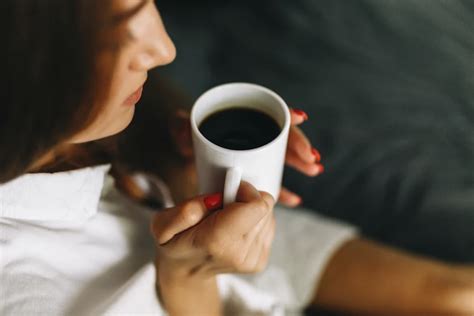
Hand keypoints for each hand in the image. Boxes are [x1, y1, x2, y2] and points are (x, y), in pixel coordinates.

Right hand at [150, 181, 275, 278]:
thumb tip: (214, 200)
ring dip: (250, 211)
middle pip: (265, 208)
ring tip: (227, 219)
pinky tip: (235, 228)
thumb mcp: (163, 225)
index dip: (246, 190)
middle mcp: (239, 253)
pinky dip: (254, 222)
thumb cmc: (175, 242)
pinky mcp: (259, 262)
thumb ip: (184, 211)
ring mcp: (251, 260)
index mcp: (218, 240)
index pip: (258, 206)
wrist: (185, 271)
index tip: (229, 190)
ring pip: (269, 216)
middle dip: (246, 200)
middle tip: (224, 206)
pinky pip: (269, 227)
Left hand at [169, 108, 322, 207]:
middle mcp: (251, 136)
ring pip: (281, 158)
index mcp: (239, 120)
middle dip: (298, 146)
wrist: (185, 153)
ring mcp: (254, 155)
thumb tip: (183, 129)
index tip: (300, 118)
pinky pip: (271, 181)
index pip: (266, 113)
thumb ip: (179, 126)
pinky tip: (294, 199)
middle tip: (311, 158)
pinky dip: (283, 190)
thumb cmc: (186, 136)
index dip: (284, 114)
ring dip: (299, 164)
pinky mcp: (253, 174)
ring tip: (314, 170)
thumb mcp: (182, 129)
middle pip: (280, 138)